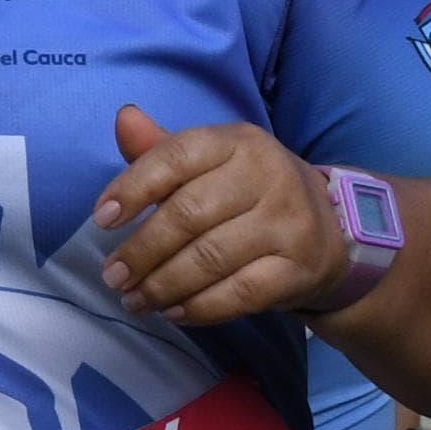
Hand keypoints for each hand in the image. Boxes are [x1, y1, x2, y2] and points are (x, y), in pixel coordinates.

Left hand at [92, 105, 344, 323]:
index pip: (176, 157)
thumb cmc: (247, 193)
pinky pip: (240, 293)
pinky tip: (173, 312)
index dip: (133, 187)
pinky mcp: (300, 267)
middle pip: (188, 214)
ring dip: (163, 285)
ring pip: (210, 258)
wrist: (329, 231)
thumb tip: (124, 118)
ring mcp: (289, 222)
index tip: (102, 219)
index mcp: (238, 142)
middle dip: (142, 250)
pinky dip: (200, 307)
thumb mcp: (209, 163)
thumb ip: (161, 148)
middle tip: (113, 276)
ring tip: (134, 299)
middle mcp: (269, 176)